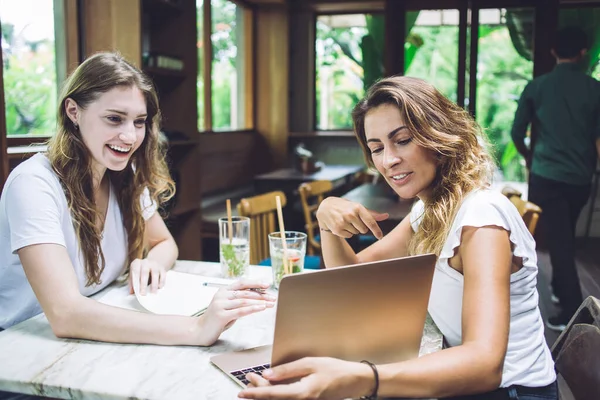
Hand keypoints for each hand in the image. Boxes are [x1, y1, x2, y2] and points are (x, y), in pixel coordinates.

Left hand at [128, 258, 168, 294]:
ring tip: (153, 292)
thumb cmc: (141, 271)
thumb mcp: (134, 274)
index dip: (135, 281)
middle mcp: (146, 262)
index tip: (136, 291)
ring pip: (155, 274)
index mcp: (137, 263)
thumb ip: (132, 283)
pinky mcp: (162, 268)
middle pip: (144, 273)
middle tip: (143, 294)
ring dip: (154, 284)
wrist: (152, 264)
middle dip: (143, 284)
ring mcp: (155, 265)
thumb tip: (131, 292)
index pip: (135, 272)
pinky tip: (159, 287)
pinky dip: (161, 282)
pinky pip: (163, 275)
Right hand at [198, 279, 275, 345]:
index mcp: (223, 291)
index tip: (267, 285)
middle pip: (245, 292)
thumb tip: (258, 298)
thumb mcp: (228, 307)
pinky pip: (240, 311)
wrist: (199, 331)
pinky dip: (253, 309)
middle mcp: (221, 295)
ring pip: (244, 301)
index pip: (242, 283)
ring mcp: (220, 304)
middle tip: (273, 297)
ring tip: (270, 303)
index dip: (255, 283)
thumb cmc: (216, 320)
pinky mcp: (221, 315)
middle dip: (261, 295)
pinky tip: (261, 308)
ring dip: (260, 302)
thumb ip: (238, 301)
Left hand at [238, 357, 374, 399]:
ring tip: (256, 380)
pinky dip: (276, 394)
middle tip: (248, 378)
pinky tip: (272, 385)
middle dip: (258, 391)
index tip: (242, 392)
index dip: (255, 393)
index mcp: (302, 394)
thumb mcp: (311, 364)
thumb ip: (288, 370)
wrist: (355, 381)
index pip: (272, 395)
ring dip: (266, 393)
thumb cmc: (336, 370)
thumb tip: (267, 374)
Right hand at [316, 197, 388, 239]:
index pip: (370, 222)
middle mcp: (350, 214)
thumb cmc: (345, 207)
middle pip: (364, 230)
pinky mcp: (337, 229)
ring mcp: (343, 222)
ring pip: (356, 233)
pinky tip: (341, 225)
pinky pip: (349, 236)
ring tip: (345, 221)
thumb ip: (372, 214)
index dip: (377, 230)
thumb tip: (386, 216)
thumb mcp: (358, 207)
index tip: (380, 237)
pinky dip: (346, 232)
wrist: (326, 208)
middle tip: (352, 220)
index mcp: (358, 207)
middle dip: (360, 227)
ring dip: (353, 229)